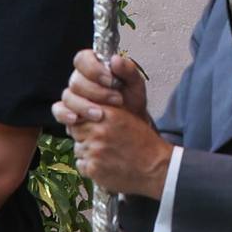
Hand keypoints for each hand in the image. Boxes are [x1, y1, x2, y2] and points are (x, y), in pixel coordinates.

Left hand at [52, 52, 169, 198]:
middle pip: (74, 130)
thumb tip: (111, 62)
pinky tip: (106, 164)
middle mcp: (99, 131)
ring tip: (107, 152)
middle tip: (102, 139)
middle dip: (84, 134)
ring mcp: (94, 151)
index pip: (77, 111)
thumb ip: (110, 96)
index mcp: (107, 114)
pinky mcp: (93, 169)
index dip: (83, 117)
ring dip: (88, 151)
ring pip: (78, 148)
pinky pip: (81, 165)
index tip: (92, 122)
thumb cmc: (143, 140)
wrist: (157, 168)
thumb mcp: (130, 112)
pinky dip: (91, 166)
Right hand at [57, 51, 149, 123]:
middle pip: (76, 81)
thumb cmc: (131, 102)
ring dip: (85, 106)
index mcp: (94, 67)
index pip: (82, 59)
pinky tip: (77, 119)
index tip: (111, 81)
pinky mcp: (66, 112)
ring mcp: (72, 96)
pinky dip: (65, 114)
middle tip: (116, 100)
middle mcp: (80, 80)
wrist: (130, 125)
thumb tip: (115, 60)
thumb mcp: (135, 85)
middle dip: (96, 92)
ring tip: (101, 115)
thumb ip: (128, 70)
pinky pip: (58, 111)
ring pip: (68, 96)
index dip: (94, 69)